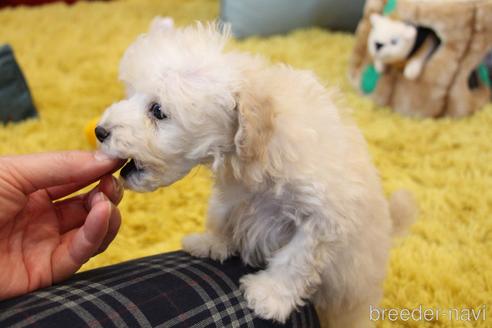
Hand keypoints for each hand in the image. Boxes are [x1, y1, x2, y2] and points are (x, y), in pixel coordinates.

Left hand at [0, 151, 123, 299]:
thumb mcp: (15, 172)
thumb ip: (64, 166)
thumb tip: (107, 157)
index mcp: (32, 190)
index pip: (76, 178)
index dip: (98, 169)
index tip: (121, 159)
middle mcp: (42, 217)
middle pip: (89, 205)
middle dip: (107, 192)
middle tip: (112, 185)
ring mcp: (45, 244)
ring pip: (92, 231)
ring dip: (106, 215)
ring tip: (105, 201)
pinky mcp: (46, 271)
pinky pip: (79, 252)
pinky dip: (95, 233)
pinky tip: (102, 215)